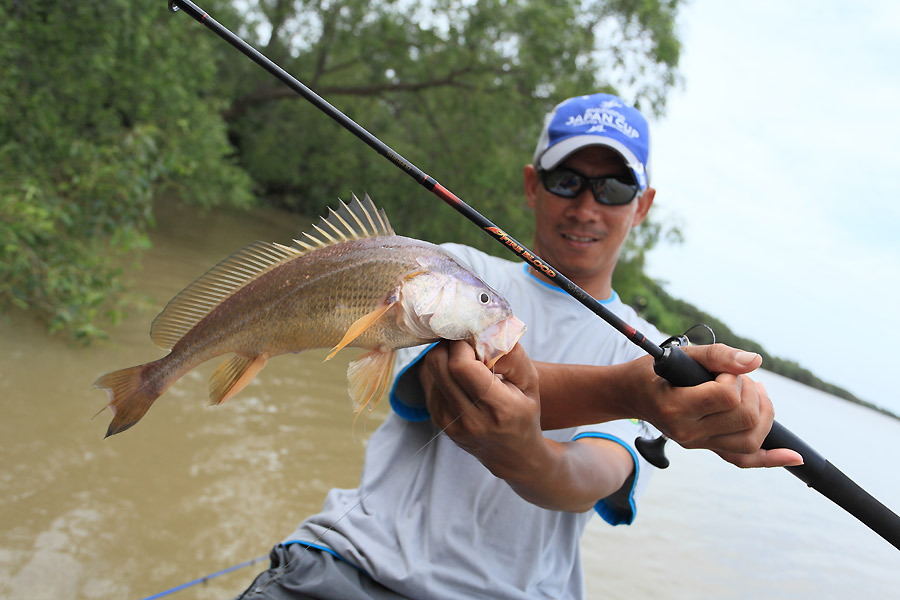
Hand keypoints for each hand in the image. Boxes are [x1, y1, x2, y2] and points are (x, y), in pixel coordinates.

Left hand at [420, 340, 634, 510]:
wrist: (512, 454)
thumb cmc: (523, 411)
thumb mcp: (530, 382)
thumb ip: (511, 354)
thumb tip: (486, 330)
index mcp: (498, 410)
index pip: (461, 367)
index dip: (462, 344)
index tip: (473, 339)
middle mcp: (469, 420)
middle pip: (438, 364)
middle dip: (450, 344)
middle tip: (465, 342)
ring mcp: (448, 423)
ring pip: (429, 370)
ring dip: (444, 356)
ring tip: (464, 359)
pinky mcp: (436, 420)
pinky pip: (427, 381)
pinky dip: (439, 369)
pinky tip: (458, 374)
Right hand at [642, 344, 803, 468]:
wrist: (632, 394)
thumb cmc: (654, 371)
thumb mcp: (680, 355)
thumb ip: (717, 355)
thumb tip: (755, 362)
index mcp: (676, 409)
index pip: (726, 397)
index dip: (732, 377)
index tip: (718, 370)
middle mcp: (687, 433)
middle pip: (745, 418)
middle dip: (751, 392)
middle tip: (736, 378)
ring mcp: (698, 444)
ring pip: (751, 439)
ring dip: (763, 412)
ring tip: (752, 393)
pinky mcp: (707, 448)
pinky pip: (744, 460)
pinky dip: (771, 460)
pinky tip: (793, 457)